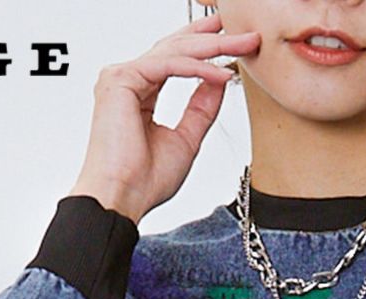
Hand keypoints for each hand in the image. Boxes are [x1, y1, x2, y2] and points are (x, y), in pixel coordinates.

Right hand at [68, 11, 260, 222]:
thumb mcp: (187, 139)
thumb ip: (201, 108)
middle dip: (213, 39)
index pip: (174, 59)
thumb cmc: (144, 181)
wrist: (123, 198)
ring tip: (241, 45)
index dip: (202, 47)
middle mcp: (128, 81)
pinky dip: (198, 69)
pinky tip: (222, 73)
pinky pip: (168, 66)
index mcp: (139, 93)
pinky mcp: (121, 80)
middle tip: (244, 34)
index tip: (230, 40)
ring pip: (174, 52)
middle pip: (176, 49)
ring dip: (211, 48)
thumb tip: (219, 80)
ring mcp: (121, 78)